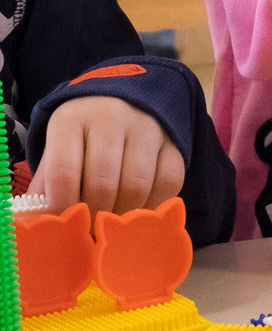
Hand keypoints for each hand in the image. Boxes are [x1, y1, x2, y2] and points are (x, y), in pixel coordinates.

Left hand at [32, 96, 184, 218]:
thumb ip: (46, 187)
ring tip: (113, 223)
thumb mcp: (57, 150)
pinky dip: (154, 204)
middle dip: (94, 216)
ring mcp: (147, 126)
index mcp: (72, 119)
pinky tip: (140, 210)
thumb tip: (38, 226)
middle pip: (102, 183)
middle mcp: (112, 117)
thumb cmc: (82, 137)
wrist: (122, 100)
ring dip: (123, 215)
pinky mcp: (174, 140)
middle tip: (89, 230)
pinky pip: (171, 180)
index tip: (64, 224)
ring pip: (137, 185)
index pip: (64, 172)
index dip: (62, 207)